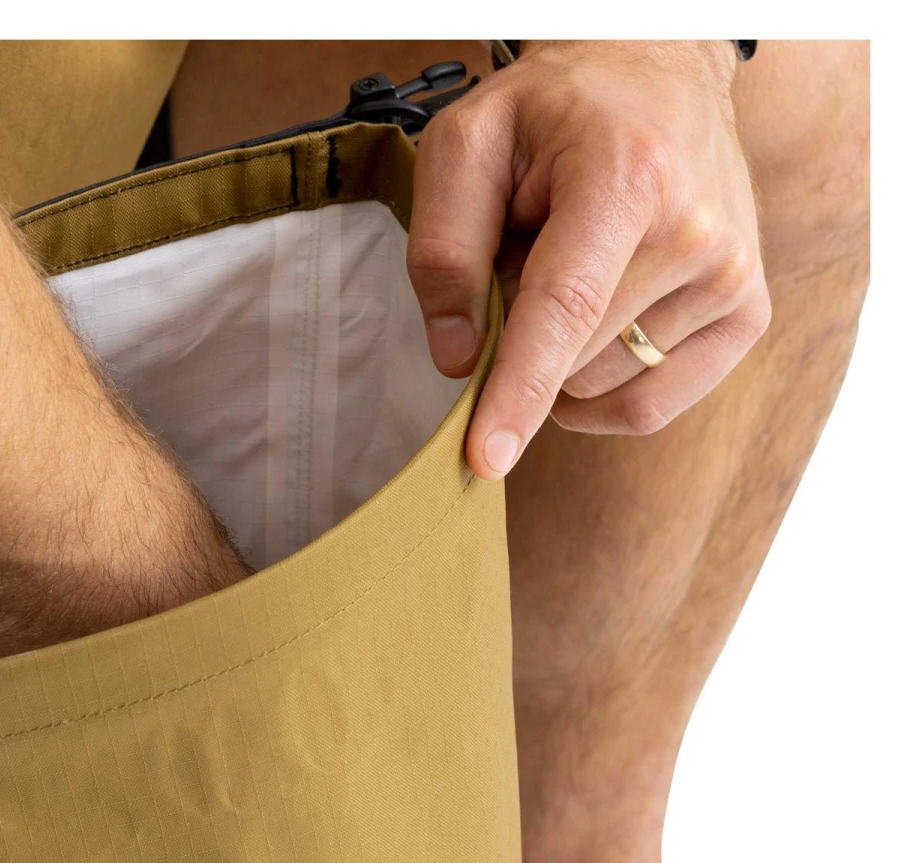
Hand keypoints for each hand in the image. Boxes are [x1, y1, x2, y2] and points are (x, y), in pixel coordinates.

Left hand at [407, 41, 769, 477]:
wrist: (656, 76)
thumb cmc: (552, 114)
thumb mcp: (465, 145)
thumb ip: (443, 250)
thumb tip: (457, 358)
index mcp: (627, 176)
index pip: (565, 308)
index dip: (519, 390)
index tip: (487, 459)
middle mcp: (697, 230)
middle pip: (568, 359)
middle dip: (523, 329)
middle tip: (536, 249)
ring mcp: (731, 277)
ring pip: (599, 386)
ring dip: (565, 348)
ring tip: (578, 264)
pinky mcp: (747, 314)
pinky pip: (649, 406)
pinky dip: (600, 390)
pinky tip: (598, 326)